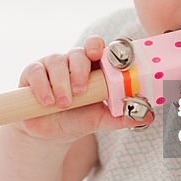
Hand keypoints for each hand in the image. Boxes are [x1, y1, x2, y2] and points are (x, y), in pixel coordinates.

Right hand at [15, 36, 154, 142]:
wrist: (50, 134)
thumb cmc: (77, 119)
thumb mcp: (101, 119)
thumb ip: (122, 115)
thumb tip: (148, 116)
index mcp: (92, 66)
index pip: (96, 47)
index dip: (98, 47)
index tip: (100, 54)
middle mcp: (72, 61)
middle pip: (77, 52)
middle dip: (80, 70)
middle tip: (80, 91)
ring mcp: (51, 65)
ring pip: (56, 61)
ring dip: (62, 83)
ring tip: (65, 103)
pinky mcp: (32, 73)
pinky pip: (36, 71)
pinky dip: (43, 86)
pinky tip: (48, 101)